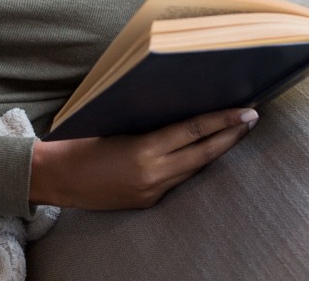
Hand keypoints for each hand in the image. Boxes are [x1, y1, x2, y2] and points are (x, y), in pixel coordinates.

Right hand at [29, 108, 257, 208]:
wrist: (56, 178)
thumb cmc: (79, 140)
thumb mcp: (115, 123)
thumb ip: (147, 122)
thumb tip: (179, 108)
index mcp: (143, 150)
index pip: (193, 131)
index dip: (223, 121)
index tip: (246, 111)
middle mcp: (153, 174)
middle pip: (203, 154)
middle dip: (230, 136)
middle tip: (253, 119)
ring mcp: (151, 191)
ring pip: (193, 169)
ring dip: (215, 150)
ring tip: (234, 133)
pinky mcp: (147, 201)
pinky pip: (177, 180)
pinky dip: (191, 164)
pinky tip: (201, 152)